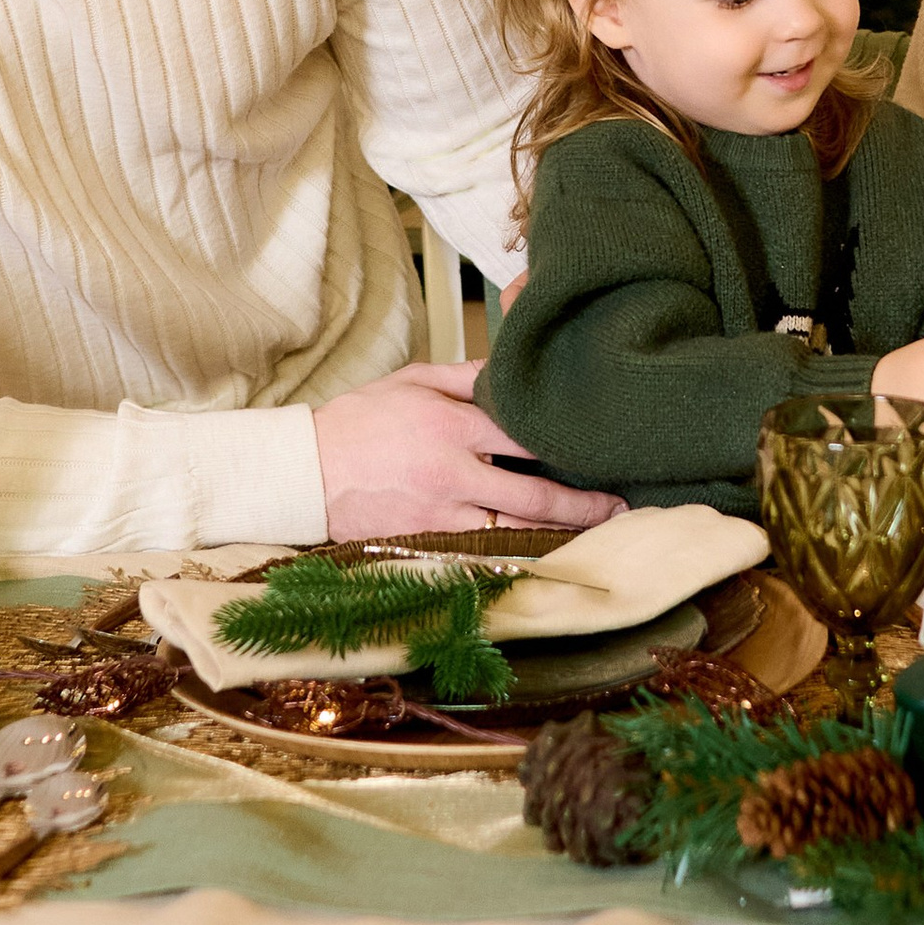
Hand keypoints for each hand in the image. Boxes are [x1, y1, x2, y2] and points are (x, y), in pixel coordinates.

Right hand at [312, 363, 623, 539]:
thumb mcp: (410, 380)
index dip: (568, 445)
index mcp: (452, 424)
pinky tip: (543, 554)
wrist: (303, 471)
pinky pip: (481, 550)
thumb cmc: (357, 421)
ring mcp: (440, 514)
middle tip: (620, 507)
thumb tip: (508, 370)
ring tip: (595, 536)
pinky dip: (515, 552)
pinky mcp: (425, 543)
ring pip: (513, 531)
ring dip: (557, 536)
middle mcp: (452, 472)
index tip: (601, 449)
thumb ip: (464, 376)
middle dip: (582, 505)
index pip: (526, 436)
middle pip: (533, 496)